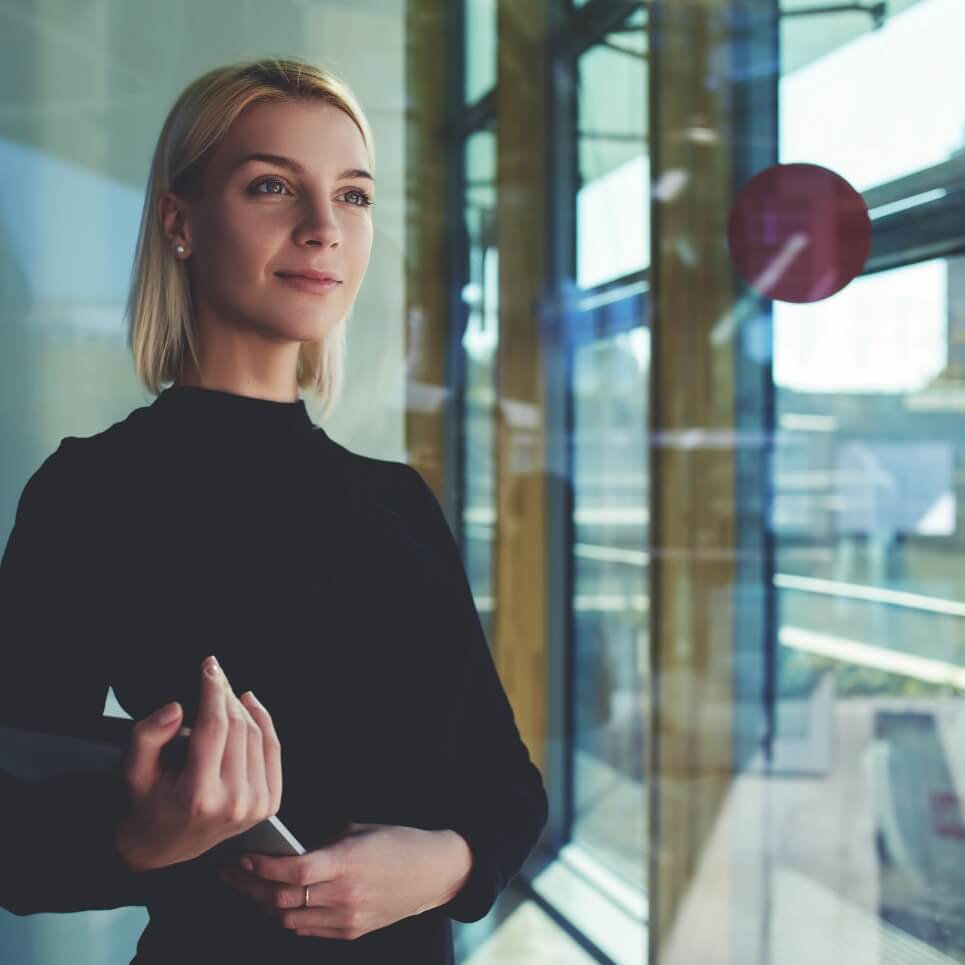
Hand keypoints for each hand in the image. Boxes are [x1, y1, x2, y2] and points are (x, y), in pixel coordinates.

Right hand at [115, 656, 282, 871]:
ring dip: (242, 706)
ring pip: (255, 735)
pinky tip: (250, 705)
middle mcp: (232, 802)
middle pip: (237, 728)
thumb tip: (176, 708)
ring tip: (225, 691)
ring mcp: (255, 805)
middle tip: (215, 674)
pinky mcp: (269, 804)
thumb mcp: (135, 772)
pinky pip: (272, 750)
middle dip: (225, 694)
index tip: (209, 667)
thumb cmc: (149, 804)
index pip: (214, 727)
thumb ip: (147, 737)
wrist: (165, 846)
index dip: (213, 691)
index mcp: (198, 796)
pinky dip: (263, 722)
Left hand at [218, 823, 473, 939]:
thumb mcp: (359, 830)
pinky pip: (306, 929)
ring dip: (264, 904)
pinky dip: (288, 916)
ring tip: (249, 887)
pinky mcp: (351, 931)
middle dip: (249, 887)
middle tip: (230, 872)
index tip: (242, 857)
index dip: (261, 868)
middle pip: (282, 900)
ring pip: (289, 919)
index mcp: (346, 863)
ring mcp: (347, 918)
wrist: (435, 872)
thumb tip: (289, 851)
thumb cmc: (400, 842)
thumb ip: (323, 843)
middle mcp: (344, 896)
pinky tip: (278, 901)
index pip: (292, 872)